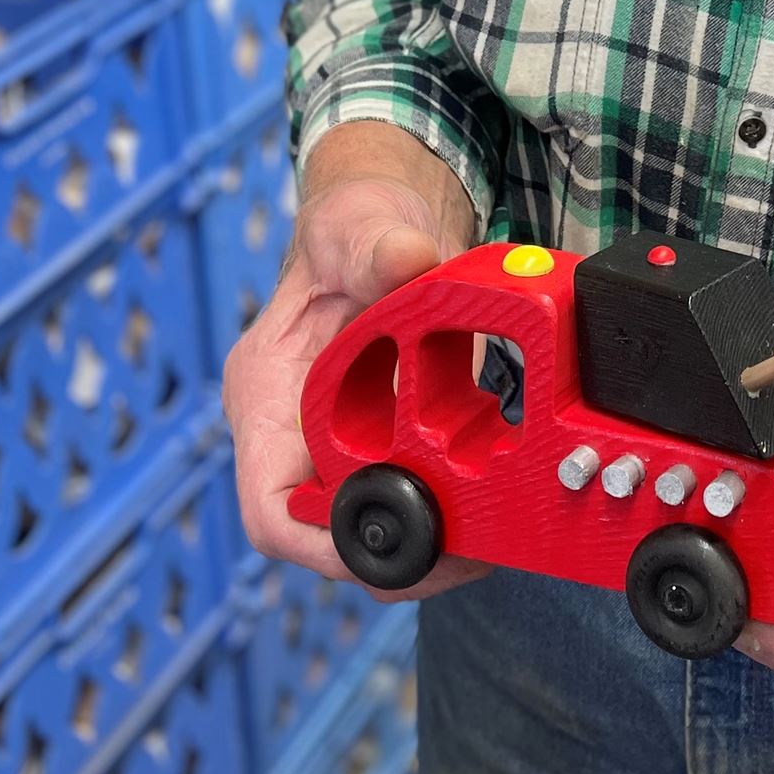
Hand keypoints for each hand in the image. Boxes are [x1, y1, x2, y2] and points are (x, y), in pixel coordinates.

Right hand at [222, 128, 487, 598]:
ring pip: (379, 522)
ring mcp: (342, 442)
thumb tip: (408, 260)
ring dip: (436, 533)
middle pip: (329, 534)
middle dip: (399, 553)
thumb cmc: (351, 224)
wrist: (383, 219)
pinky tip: (506, 490)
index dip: (323, 544)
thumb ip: (376, 247)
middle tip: (473, 547)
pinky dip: (456, 499)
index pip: (270, 507)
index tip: (397, 540)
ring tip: (498, 529)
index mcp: (267, 395)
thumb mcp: (357, 223)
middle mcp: (297, 432)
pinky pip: (416, 490)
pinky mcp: (389, 438)